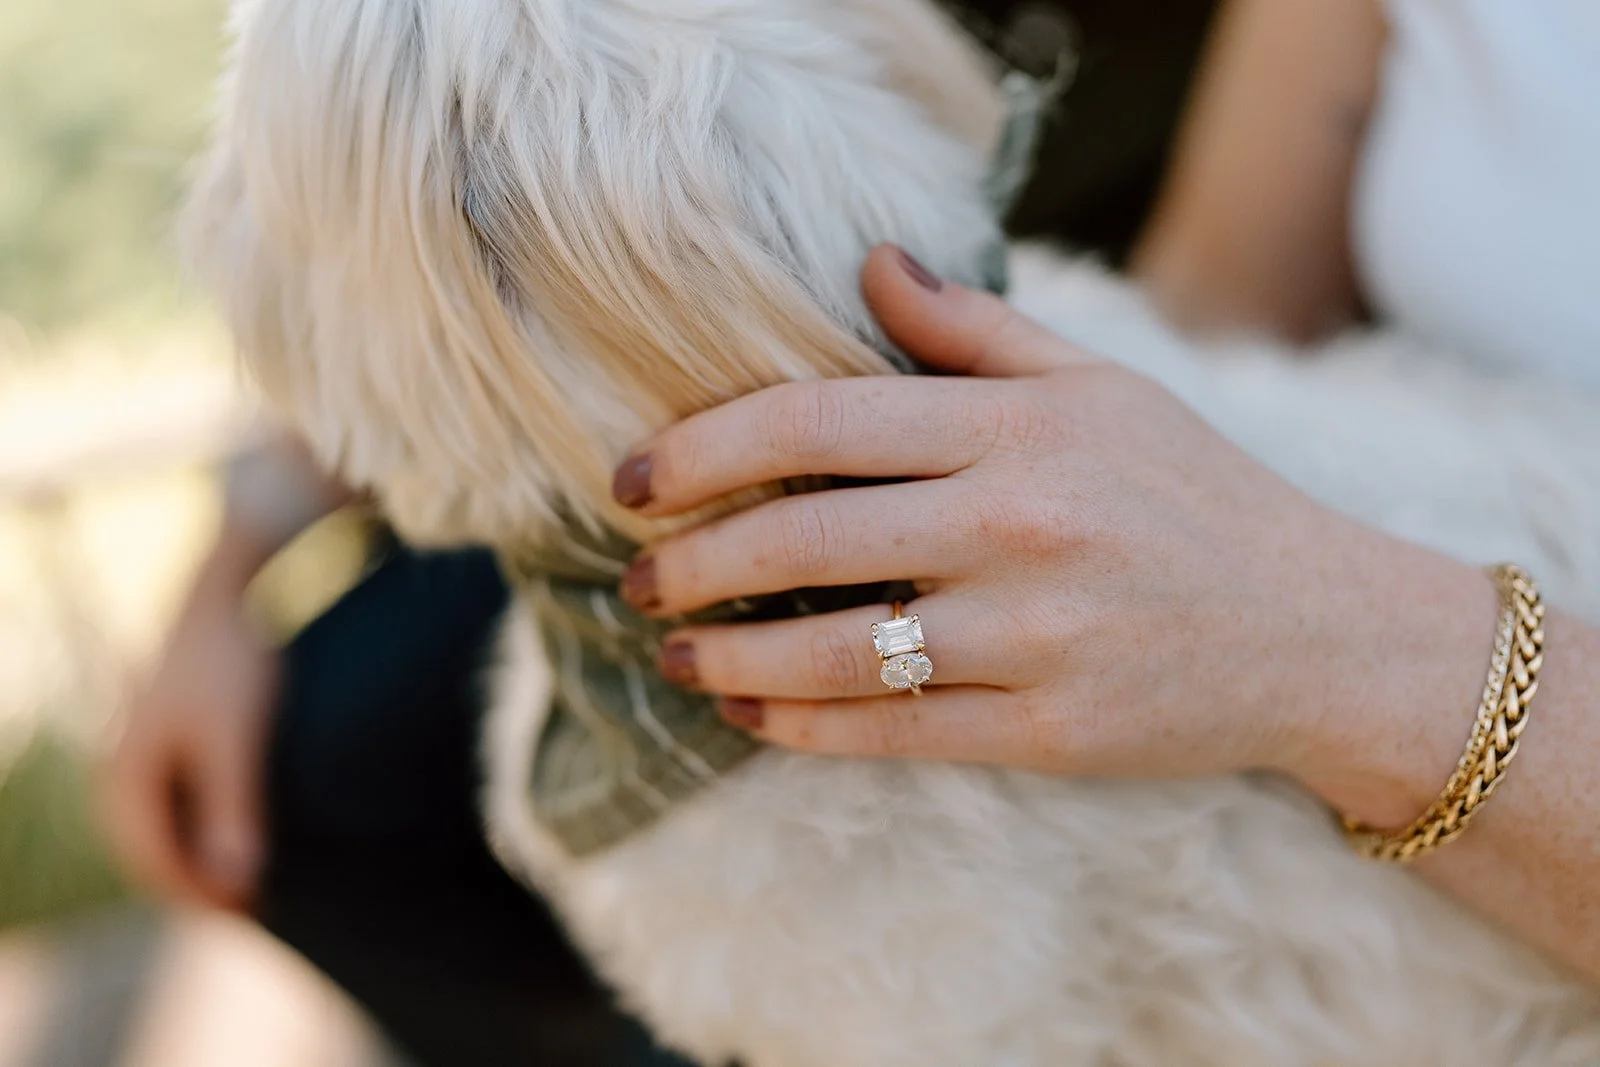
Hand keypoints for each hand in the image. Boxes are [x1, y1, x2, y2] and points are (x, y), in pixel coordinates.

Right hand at [100, 530, 278, 909]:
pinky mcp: (158, 742)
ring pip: (158, 831)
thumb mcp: (239, 739)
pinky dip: (198, 830)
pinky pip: (169, 805)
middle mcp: (116, 772)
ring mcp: (134, 757)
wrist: (225, 594)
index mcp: (124, 777)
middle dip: (196, 886)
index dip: (202, 894)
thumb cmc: (233, 663)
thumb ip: (235, 807)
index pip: (154, 861)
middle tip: (254, 909)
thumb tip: (236, 878)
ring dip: (197, 860)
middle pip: (148, 853)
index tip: (254, 909)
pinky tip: (235, 836)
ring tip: (249, 883)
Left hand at [610, 245, 1490, 794]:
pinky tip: (750, 718)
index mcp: (1019, 427)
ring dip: (728, 657)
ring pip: (833, 649)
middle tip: (635, 577)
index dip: (702, 447)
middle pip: (803, 535)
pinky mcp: (1048, 728)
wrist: (1319, 633)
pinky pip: (893, 731)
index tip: (633, 477)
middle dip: (692, 561)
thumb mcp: (1101, 387)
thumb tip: (868, 266)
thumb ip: (976, 333)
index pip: (817, 419)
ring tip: (674, 654)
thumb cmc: (1197, 496)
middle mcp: (1019, 523)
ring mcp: (1035, 632)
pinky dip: (802, 728)